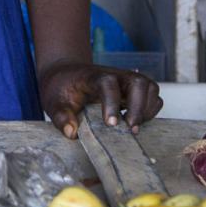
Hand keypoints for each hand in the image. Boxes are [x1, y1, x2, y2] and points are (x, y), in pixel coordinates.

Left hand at [38, 59, 163, 138]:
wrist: (67, 74)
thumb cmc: (62, 88)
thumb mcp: (53, 102)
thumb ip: (61, 117)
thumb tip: (72, 133)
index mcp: (93, 77)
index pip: (108, 83)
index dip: (112, 102)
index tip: (111, 124)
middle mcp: (115, 75)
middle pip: (138, 82)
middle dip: (139, 107)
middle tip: (131, 129)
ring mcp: (126, 81)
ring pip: (150, 87)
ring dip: (147, 109)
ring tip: (134, 127)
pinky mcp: (133, 90)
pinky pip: (152, 96)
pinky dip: (150, 110)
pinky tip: (135, 123)